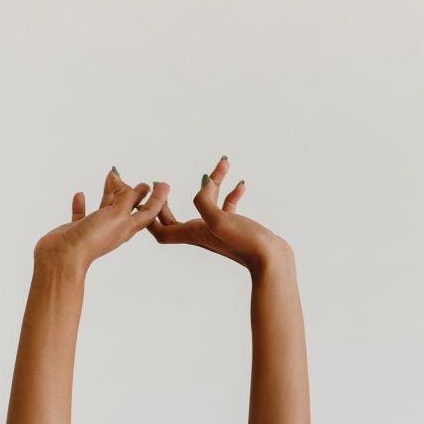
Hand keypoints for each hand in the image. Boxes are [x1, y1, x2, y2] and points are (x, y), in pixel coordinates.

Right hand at [34, 169, 170, 273]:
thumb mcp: (117, 215)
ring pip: (105, 208)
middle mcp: (112, 229)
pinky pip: (81, 214)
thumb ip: (126, 198)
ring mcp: (94, 229)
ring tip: (111, 177)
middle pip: (128, 208)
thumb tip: (129, 186)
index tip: (163, 184)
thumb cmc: (92, 239)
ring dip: (109, 193)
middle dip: (135, 194)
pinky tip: (80, 194)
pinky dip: (82, 204)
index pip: (148, 212)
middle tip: (142, 182)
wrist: (64, 257)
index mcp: (127, 228)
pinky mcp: (77, 230)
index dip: (158, 198)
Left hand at [147, 157, 288, 272]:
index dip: (152, 215)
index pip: (161, 231)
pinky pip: (227, 208)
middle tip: (166, 184)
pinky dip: (231, 193)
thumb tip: (204, 184)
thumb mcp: (219, 220)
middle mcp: (201, 234)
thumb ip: (205, 201)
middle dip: (169, 202)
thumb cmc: (244, 243)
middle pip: (175, 220)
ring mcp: (218, 231)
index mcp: (192, 234)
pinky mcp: (235, 228)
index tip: (153, 195)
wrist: (271, 260)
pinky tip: (240, 183)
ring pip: (207, 205)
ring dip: (213, 183)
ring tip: (223, 163)